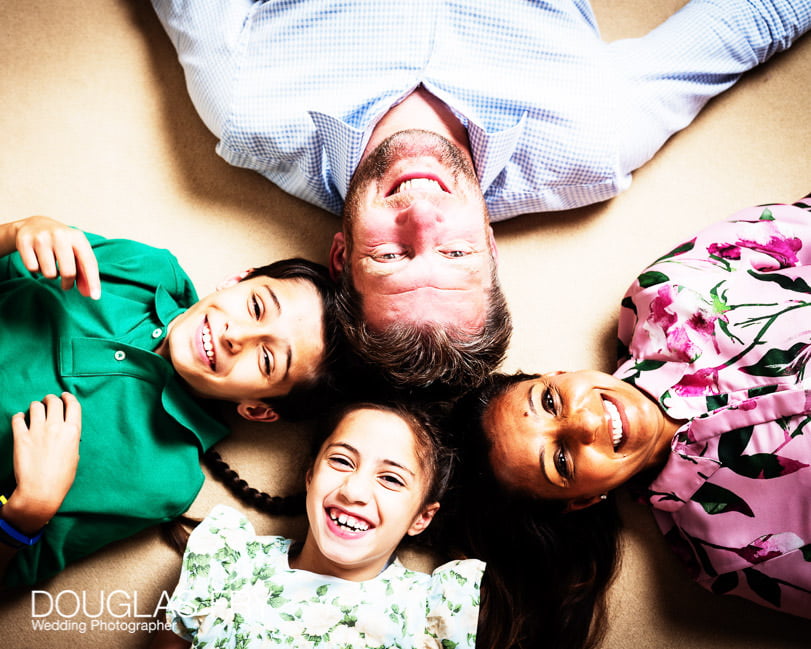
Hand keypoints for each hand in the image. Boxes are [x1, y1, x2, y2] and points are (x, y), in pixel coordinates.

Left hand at [3, 394, 81, 533]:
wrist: (41, 491)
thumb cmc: (61, 478)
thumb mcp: (75, 456)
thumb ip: (71, 439)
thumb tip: (65, 431)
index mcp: (73, 431)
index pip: (73, 405)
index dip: (68, 397)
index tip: (64, 396)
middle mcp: (56, 427)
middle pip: (54, 402)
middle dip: (51, 399)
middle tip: (48, 402)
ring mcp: (37, 431)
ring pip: (36, 406)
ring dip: (36, 406)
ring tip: (35, 411)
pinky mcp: (21, 437)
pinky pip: (18, 418)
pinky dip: (19, 416)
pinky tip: (21, 419)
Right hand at [11, 215, 100, 298]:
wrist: (35, 224)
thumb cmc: (61, 243)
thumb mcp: (76, 251)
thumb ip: (83, 272)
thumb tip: (88, 293)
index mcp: (77, 237)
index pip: (88, 262)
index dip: (93, 281)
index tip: (95, 297)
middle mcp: (60, 235)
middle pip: (68, 272)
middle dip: (68, 283)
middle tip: (66, 285)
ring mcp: (41, 238)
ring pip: (49, 273)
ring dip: (51, 275)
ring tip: (50, 265)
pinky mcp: (24, 242)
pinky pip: (32, 269)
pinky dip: (36, 269)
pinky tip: (38, 260)